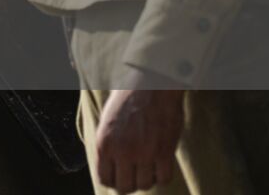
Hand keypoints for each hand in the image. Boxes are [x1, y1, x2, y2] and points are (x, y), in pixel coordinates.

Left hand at [94, 75, 185, 192]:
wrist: (151, 84)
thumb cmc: (128, 100)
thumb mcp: (107, 122)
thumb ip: (109, 146)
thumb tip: (113, 169)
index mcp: (103, 143)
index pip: (105, 179)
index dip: (114, 181)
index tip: (120, 176)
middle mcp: (121, 151)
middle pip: (125, 187)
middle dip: (130, 183)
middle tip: (136, 173)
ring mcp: (144, 153)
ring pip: (145, 185)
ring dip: (148, 178)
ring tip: (149, 165)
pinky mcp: (164, 151)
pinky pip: (164, 179)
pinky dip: (163, 175)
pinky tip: (161, 164)